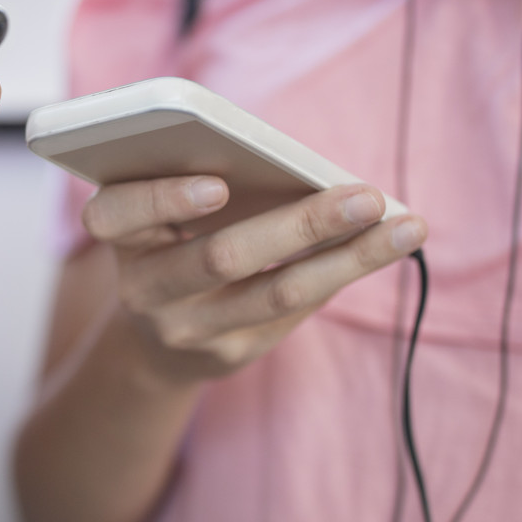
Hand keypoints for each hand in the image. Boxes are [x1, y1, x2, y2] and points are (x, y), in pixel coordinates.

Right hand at [82, 174, 426, 382]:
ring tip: (405, 228)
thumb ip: (205, 185)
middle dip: (301, 223)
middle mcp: (144, 289)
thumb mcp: (164, 216)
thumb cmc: (173, 243)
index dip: (162, 199)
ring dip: (350, 258)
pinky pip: (296, 310)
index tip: (217, 185)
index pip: (116, 214)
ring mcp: (186, 329)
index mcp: (121, 236)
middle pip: (222, 257)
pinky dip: (344, 270)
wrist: (158, 340)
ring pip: (276, 292)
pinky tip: (388, 246)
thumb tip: (303, 167)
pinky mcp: (229, 354)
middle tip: (367, 197)